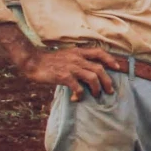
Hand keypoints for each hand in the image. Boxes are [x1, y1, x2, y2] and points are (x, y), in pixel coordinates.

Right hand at [0, 25, 122, 97]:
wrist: (33, 61)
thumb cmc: (50, 61)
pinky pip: (78, 87)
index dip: (110, 59)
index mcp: (79, 52)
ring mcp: (71, 67)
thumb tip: (89, 72)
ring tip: (96, 95)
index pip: (99, 52)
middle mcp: (77, 58)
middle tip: (109, 90)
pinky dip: (80, 95)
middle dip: (107, 81)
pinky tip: (76, 98)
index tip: (117, 67)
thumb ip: (78, 61)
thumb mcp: (67, 56)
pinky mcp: (64, 76)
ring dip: (97, 89)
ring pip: (92, 77)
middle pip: (100, 69)